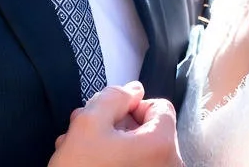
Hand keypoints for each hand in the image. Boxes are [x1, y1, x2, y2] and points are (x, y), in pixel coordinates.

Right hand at [49, 82, 182, 166]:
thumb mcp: (87, 123)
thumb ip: (112, 97)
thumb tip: (133, 90)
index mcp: (162, 144)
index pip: (160, 107)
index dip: (131, 105)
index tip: (108, 117)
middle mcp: (170, 166)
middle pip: (149, 130)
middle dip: (115, 127)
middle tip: (84, 132)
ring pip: (138, 152)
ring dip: (109, 146)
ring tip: (78, 152)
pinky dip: (114, 164)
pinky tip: (88, 166)